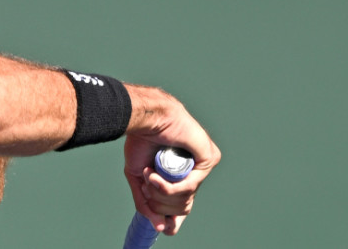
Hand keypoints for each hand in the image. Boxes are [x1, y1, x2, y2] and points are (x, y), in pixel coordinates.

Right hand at [123, 87, 221, 235]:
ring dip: (161, 192)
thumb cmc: (141, 140)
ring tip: (149, 174)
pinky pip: (190, 187)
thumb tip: (159, 227)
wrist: (147, 119)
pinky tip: (154, 176)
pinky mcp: (209, 160)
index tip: (163, 226)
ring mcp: (202, 168)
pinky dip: (170, 186)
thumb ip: (145, 203)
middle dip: (160, 202)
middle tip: (148, 184)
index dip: (171, 218)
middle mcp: (193, 175)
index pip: (183, 207)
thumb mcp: (138, 177)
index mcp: (179, 178)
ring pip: (185, 201)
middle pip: (182, 209)